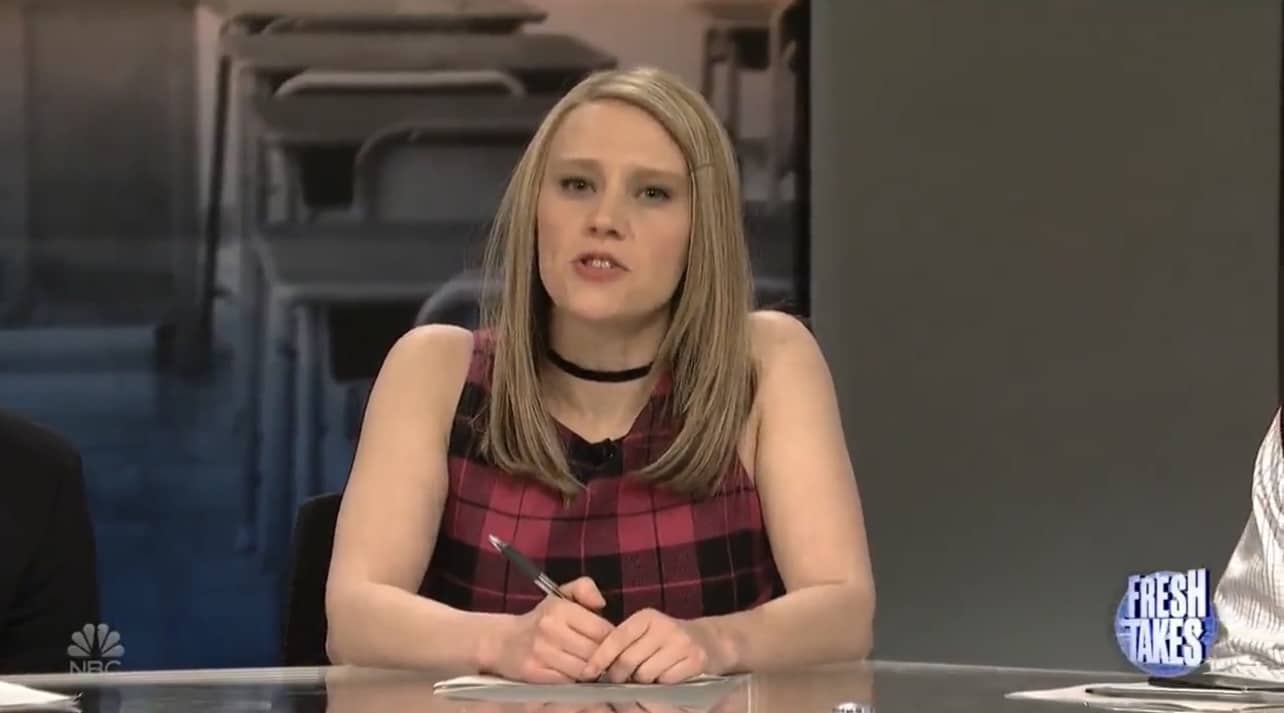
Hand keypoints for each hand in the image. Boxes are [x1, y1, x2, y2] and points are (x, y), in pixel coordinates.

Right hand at [487, 577, 614, 683]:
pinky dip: (573, 679)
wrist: (503, 641)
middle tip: (601, 656)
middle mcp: (549, 629)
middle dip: (602, 656)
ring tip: (587, 664)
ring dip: (589, 670)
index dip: (611, 639)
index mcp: (559, 608)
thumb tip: (602, 602)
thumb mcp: (561, 596)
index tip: (611, 642)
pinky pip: (568, 681)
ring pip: (583, 669)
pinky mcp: (534, 673)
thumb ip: (584, 588)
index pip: (601, 630)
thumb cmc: (541, 619)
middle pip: (595, 651)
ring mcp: (540, 652)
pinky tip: (571, 671)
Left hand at [581, 608, 727, 683]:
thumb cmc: (669, 640)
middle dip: (619, 676)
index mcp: (647, 616)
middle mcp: (664, 626)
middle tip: (618, 682)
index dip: (599, 657)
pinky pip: (666, 681)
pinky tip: (666, 678)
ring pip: (646, 674)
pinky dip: (662, 684)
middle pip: (628, 660)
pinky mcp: (695, 660)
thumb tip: (596, 666)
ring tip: (648, 676)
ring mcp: (681, 643)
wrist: (712, 641)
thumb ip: (624, 643)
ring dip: (642, 682)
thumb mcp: (646, 632)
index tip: (588, 673)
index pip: (616, 638)